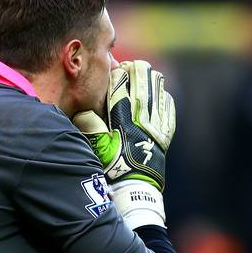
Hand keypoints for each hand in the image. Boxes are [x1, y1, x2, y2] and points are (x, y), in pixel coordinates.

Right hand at [73, 60, 175, 228]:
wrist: (135, 188)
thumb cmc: (112, 167)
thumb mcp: (96, 147)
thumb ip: (90, 126)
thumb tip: (82, 111)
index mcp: (123, 119)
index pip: (122, 88)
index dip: (120, 75)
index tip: (118, 67)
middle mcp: (141, 120)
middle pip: (143, 88)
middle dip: (139, 74)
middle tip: (135, 64)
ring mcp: (156, 127)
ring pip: (158, 96)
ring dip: (154, 83)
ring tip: (150, 73)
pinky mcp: (164, 135)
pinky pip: (169, 112)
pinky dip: (166, 100)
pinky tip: (163, 94)